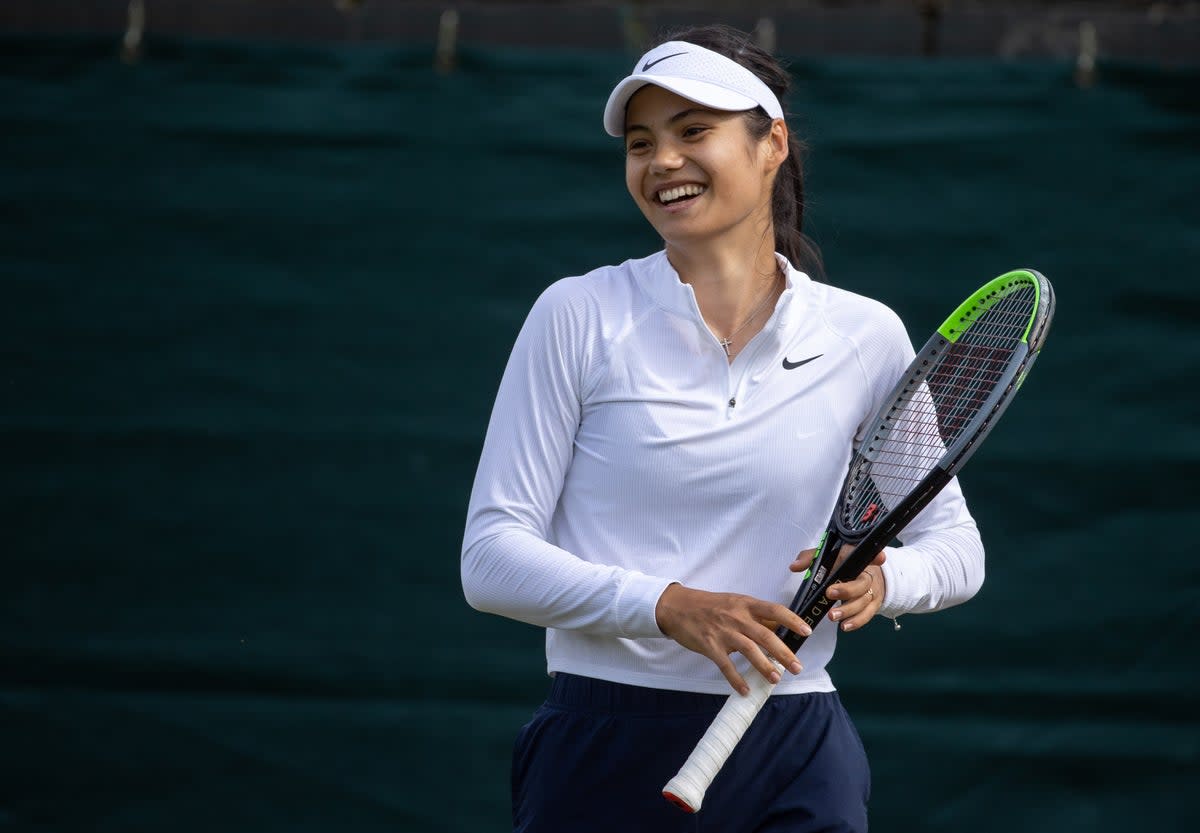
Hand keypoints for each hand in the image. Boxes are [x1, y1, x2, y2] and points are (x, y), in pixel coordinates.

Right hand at [654, 584, 812, 695]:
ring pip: (749, 650)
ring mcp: (723, 632)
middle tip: (797, 668)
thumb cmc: (709, 605)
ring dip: (764, 666)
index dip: (792, 620)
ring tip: (776, 679)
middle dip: (783, 653)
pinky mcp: (710, 646)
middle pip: (765, 635)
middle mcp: (737, 617)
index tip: (807, 632)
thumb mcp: (734, 603)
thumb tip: (778, 630)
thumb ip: (754, 616)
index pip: (774, 610)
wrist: (677, 607)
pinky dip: (736, 679)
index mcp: (745, 604)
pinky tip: (745, 691)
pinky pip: (726, 665)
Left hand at [790, 544, 886, 631]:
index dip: (875, 557)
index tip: (880, 558)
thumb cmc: (843, 564)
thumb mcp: (826, 556)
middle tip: (829, 593)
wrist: (867, 574)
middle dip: (847, 590)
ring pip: (864, 601)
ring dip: (848, 610)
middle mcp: (867, 574)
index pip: (867, 555)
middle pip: (862, 582)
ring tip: (832, 616)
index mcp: (856, 558)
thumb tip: (794, 567)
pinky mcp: (873, 605)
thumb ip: (810, 559)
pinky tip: (845, 626)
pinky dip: (857, 622)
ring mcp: (871, 591)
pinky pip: (867, 615)